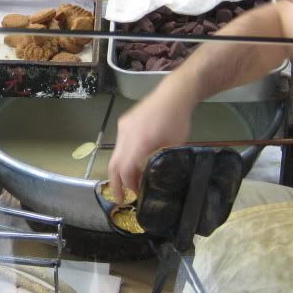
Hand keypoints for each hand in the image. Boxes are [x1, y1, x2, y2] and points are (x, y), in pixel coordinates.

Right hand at [107, 78, 194, 200]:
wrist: (173, 94)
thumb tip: (154, 176)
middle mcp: (127, 135)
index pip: (126, 169)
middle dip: (116, 183)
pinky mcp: (124, 122)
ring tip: (130, 181)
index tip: (135, 195)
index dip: (128, 185)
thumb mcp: (174, 145)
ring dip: (121, 170)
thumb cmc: (178, 120)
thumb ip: (161, 160)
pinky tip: (134, 162)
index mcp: (140, 142)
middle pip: (114, 164)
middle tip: (121, 198)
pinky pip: (120, 144)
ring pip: (116, 154)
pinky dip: (124, 157)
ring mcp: (123, 128)